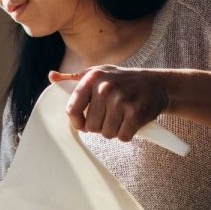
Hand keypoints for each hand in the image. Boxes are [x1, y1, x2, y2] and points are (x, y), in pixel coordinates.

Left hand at [49, 66, 170, 140]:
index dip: (77, 122)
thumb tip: (52, 77)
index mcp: (92, 78)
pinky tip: (131, 122)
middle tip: (111, 115)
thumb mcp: (99, 73)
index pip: (72, 110)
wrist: (158, 84)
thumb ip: (74, 78)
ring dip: (114, 130)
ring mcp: (121, 100)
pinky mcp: (135, 113)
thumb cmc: (124, 80)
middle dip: (100, 126)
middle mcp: (105, 88)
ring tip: (122, 117)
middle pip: (90, 127)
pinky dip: (127, 134)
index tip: (84, 124)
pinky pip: (123, 137)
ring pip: (106, 134)